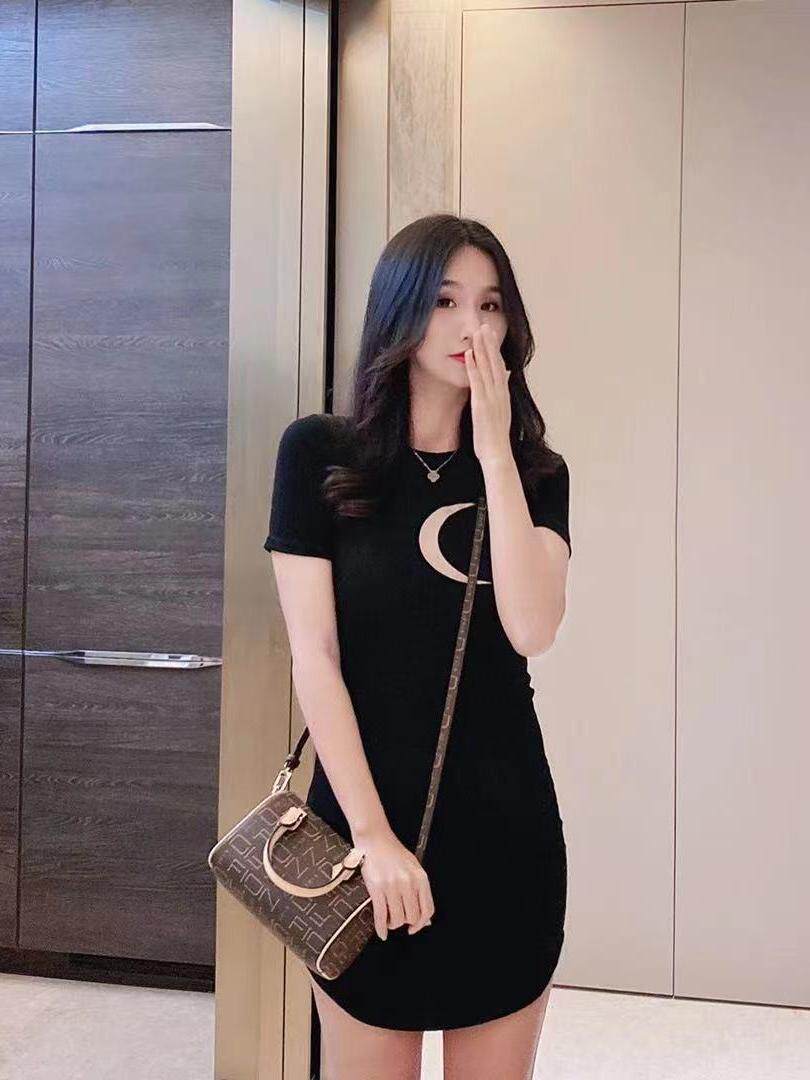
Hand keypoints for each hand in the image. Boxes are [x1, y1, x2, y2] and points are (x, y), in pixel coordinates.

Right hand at [354, 827, 434, 939]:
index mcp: (420, 877)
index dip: (422, 924)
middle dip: (405, 922)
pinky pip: (380, 915)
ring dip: (392, 924)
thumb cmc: (393, 852)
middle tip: (398, 918)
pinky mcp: (377, 888)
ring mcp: (392, 885)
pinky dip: (381, 927)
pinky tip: (381, 932)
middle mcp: (408, 882)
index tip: (414, 928)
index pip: (428, 909)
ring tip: (388, 919)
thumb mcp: (413, 868)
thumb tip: (426, 919)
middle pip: (412, 917)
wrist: (375, 839)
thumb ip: (420, 892)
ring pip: (397, 919)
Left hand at [465, 324, 512, 467]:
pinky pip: (477, 382)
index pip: (499, 366)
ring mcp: (491, 398)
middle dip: (490, 343)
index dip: (495, 349)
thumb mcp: (501, 411)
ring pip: (487, 368)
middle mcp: (499, 393)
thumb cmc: (495, 437)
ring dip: (482, 349)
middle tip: (485, 325)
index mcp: (503, 394)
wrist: (497, 454)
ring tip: (477, 332)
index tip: (491, 333)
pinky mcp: (481, 405)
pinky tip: (469, 354)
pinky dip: (473, 367)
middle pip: (495, 363)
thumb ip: (502, 392)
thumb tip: (506, 374)